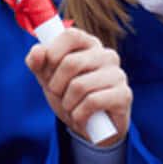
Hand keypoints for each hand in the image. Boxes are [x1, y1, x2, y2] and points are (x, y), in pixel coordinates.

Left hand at [25, 28, 129, 145]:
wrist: (91, 128)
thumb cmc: (69, 96)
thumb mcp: (48, 79)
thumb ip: (38, 63)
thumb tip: (38, 50)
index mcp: (89, 44)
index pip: (70, 35)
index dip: (53, 54)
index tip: (48, 72)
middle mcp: (106, 55)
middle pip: (71, 63)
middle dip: (56, 85)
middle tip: (59, 95)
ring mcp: (118, 74)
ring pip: (79, 86)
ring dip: (67, 104)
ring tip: (71, 109)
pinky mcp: (124, 94)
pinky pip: (92, 102)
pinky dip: (79, 115)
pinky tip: (82, 118)